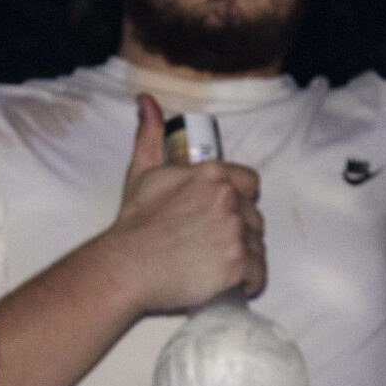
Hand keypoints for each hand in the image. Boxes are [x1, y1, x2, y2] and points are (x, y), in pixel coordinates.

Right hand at [105, 94, 266, 313]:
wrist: (127, 265)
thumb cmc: (134, 221)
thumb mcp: (141, 171)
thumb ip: (150, 135)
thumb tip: (146, 100)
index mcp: (213, 174)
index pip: (251, 183)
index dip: (240, 200)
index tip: (222, 214)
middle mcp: (228, 199)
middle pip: (254, 216)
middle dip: (240, 230)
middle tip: (215, 245)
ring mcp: (235, 232)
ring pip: (257, 245)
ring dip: (245, 256)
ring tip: (221, 266)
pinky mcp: (238, 264)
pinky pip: (258, 273)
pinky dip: (250, 282)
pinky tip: (237, 285)